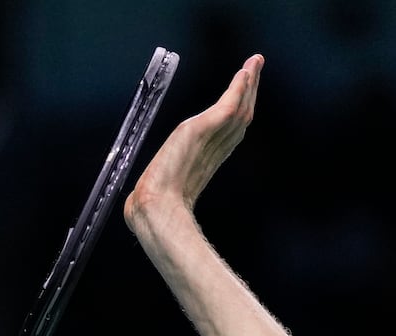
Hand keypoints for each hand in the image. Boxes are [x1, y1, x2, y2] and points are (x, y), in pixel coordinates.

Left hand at [124, 53, 262, 231]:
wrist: (155, 212)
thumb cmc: (155, 209)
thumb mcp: (161, 191)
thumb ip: (159, 186)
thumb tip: (139, 200)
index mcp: (206, 163)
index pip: (228, 130)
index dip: (238, 110)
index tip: (244, 92)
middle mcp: (213, 151)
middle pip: (239, 116)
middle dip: (249, 91)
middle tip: (256, 65)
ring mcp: (210, 141)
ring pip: (238, 109)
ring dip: (247, 84)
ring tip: (254, 62)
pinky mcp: (201, 131)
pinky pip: (226, 107)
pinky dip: (237, 90)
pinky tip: (244, 74)